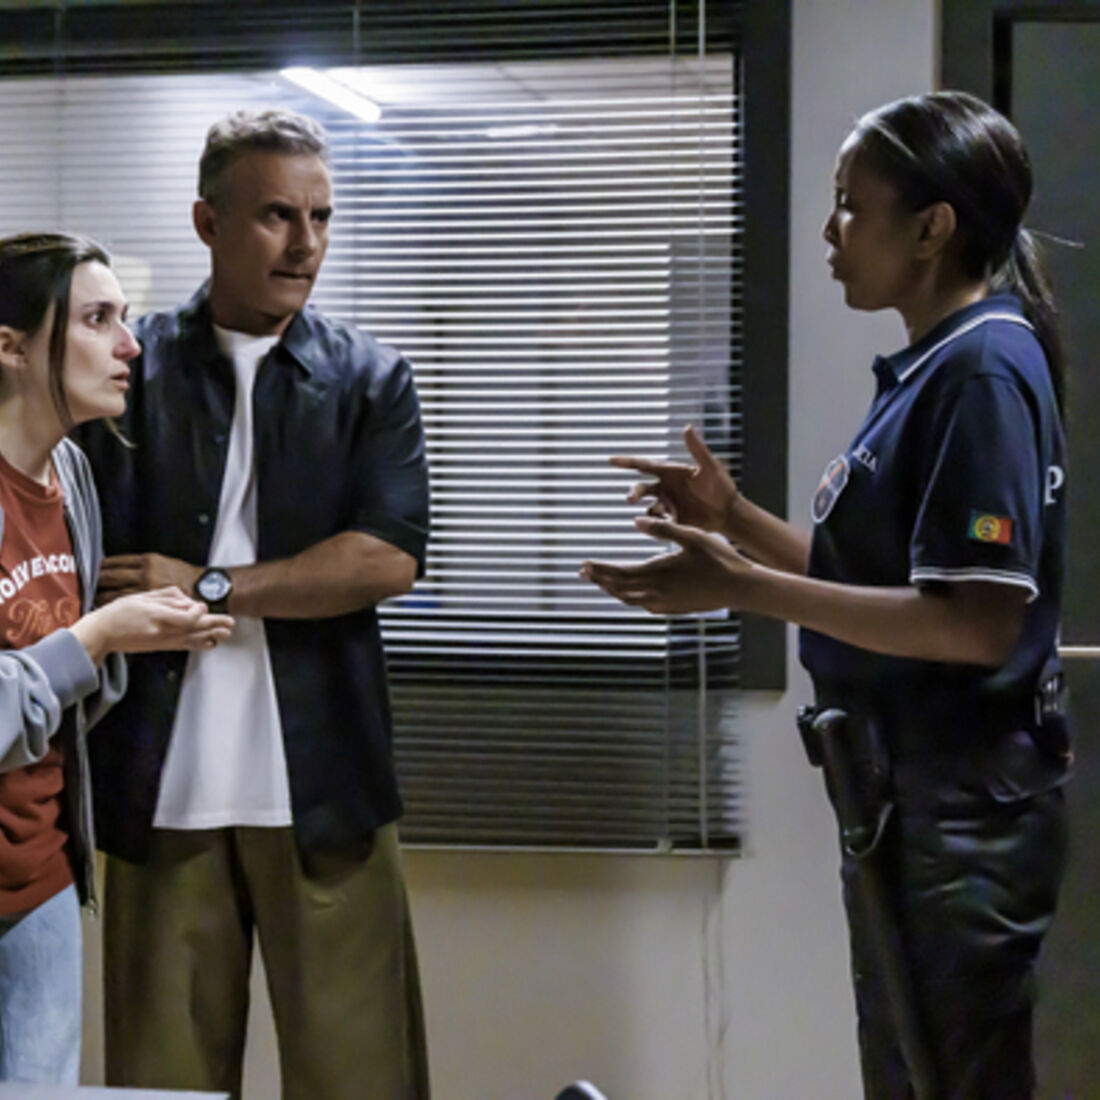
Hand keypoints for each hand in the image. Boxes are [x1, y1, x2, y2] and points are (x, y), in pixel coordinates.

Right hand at [71, 587, 234, 665]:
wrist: (102, 634)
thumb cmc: (120, 611)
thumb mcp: (142, 596)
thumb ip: (167, 597)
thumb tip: (189, 601)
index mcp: (156, 616)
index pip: (185, 618)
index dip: (198, 612)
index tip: (203, 605)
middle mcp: (162, 631)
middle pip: (193, 628)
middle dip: (214, 625)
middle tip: (230, 622)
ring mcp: (161, 641)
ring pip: (192, 639)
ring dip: (211, 635)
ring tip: (226, 633)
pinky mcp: (160, 647)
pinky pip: (183, 646)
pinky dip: (198, 644)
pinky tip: (209, 643)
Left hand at [96, 553, 202, 603]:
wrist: (203, 589)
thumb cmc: (183, 576)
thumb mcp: (163, 563)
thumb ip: (143, 566)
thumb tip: (119, 567)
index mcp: (147, 561)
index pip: (114, 562)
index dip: (102, 566)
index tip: (95, 569)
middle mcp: (143, 574)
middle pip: (109, 576)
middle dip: (97, 580)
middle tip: (90, 583)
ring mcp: (144, 591)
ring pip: (112, 592)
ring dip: (100, 594)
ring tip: (95, 596)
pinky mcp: (148, 605)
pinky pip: (123, 606)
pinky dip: (112, 605)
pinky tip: (108, 606)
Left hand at [581, 515, 751, 614]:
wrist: (740, 588)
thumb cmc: (719, 559)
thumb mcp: (692, 536)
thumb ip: (662, 529)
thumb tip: (635, 522)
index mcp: (659, 572)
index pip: (619, 573)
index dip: (600, 569)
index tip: (584, 564)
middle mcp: (658, 592)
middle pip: (619, 588)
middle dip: (600, 579)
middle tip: (583, 573)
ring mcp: (665, 603)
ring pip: (629, 599)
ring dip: (612, 589)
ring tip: (600, 581)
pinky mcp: (674, 608)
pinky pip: (643, 605)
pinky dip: (629, 597)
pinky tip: (630, 592)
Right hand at [611, 425, 739, 534]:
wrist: (729, 512)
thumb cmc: (722, 486)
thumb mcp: (710, 467)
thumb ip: (697, 449)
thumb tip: (687, 427)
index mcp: (671, 472)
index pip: (645, 465)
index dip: (627, 462)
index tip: (610, 460)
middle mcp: (666, 487)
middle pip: (642, 487)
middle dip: (634, 491)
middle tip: (630, 499)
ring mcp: (668, 503)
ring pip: (647, 506)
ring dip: (647, 511)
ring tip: (658, 515)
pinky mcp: (672, 519)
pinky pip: (656, 521)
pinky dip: (655, 524)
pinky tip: (663, 526)